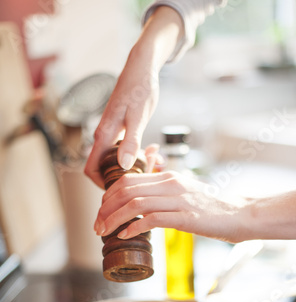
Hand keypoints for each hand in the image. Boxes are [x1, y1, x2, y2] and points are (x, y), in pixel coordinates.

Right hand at [84, 6, 183, 187]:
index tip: (121, 189)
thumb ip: (131, 142)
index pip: (91, 169)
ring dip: (134, 166)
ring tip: (154, 159)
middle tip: (148, 172)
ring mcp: (111, 133)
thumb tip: (124, 165)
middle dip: (124, 176)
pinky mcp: (120, 130)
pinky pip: (124, 151)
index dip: (102, 184)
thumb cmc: (140, 88)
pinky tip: (152, 151)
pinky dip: (137, 156)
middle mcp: (103, 136)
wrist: (142, 67)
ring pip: (116, 160)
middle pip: (104, 169)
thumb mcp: (139, 116)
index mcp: (104, 135)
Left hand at [94, 170, 243, 242]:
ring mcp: (179, 200)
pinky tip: (125, 235)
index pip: (128, 180)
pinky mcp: (186, 217)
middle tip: (97, 225)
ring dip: (114, 219)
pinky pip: (152, 219)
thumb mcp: (184, 193)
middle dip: (106, 208)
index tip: (101, 212)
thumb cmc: (211, 207)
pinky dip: (134, 227)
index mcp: (168, 177)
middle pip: (126, 191)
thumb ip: (163, 193)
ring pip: (135, 204)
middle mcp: (171, 184)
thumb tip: (141, 204)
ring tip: (104, 232)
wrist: (238, 214)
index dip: (108, 196)